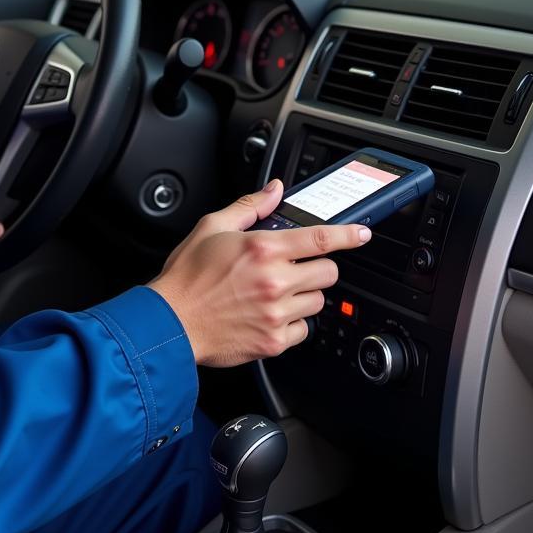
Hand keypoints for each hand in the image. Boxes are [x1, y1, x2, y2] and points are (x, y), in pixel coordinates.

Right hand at [147, 180, 371, 367]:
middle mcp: (274, 281)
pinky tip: (268, 314)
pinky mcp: (274, 341)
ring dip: (303, 295)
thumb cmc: (187, 277)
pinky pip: (303, 330)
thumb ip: (250, 207)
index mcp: (263, 249)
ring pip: (318, 301)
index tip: (361, 234)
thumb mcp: (212, 228)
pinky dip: (292, 323)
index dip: (348, 235)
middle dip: (315, 267)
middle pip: (328, 272)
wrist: (171, 323)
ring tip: (274, 292)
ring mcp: (277, 314)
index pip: (321, 238)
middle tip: (293, 267)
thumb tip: (274, 191)